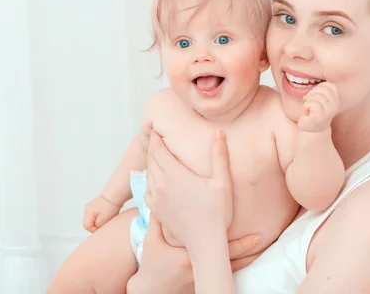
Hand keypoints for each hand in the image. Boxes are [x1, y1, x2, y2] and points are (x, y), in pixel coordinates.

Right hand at [82, 195, 119, 232]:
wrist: (115, 195)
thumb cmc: (110, 205)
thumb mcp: (103, 219)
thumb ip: (97, 226)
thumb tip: (95, 228)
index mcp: (88, 212)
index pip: (86, 226)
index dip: (94, 229)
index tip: (102, 228)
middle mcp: (87, 209)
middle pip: (89, 222)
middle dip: (96, 225)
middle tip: (105, 223)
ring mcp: (91, 207)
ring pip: (93, 219)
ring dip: (99, 221)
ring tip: (107, 218)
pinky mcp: (96, 206)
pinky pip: (96, 215)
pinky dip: (101, 217)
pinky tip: (107, 214)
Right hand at [127, 216, 262, 293]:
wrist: (150, 290)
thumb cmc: (152, 263)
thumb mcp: (152, 240)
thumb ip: (158, 219)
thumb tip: (161, 194)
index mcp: (189, 255)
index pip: (217, 247)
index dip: (238, 242)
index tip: (254, 234)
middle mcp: (199, 269)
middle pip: (230, 260)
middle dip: (247, 250)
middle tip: (261, 237)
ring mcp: (203, 279)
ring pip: (231, 270)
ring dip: (246, 258)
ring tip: (260, 246)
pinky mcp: (204, 285)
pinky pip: (224, 276)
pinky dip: (236, 267)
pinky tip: (248, 258)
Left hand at [144, 129, 233, 249]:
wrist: (204, 242)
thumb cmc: (217, 212)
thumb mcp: (222, 182)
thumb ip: (219, 156)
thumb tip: (218, 133)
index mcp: (175, 174)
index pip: (158, 149)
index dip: (155, 137)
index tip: (154, 127)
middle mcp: (161, 184)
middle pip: (151, 159)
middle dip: (153, 146)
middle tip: (155, 136)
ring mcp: (156, 198)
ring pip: (148, 172)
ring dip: (150, 161)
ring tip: (155, 153)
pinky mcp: (155, 209)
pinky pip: (147, 188)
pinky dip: (149, 177)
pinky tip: (154, 176)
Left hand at [297, 82, 339, 131]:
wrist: (310, 128)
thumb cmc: (313, 111)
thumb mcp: (319, 99)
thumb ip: (320, 90)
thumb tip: (312, 83)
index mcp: (336, 100)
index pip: (331, 86)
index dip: (320, 87)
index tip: (314, 94)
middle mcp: (335, 106)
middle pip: (324, 89)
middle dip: (313, 93)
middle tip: (309, 100)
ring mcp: (328, 112)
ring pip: (317, 96)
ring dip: (309, 101)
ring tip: (310, 108)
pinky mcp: (320, 117)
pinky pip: (311, 103)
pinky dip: (306, 106)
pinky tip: (308, 113)